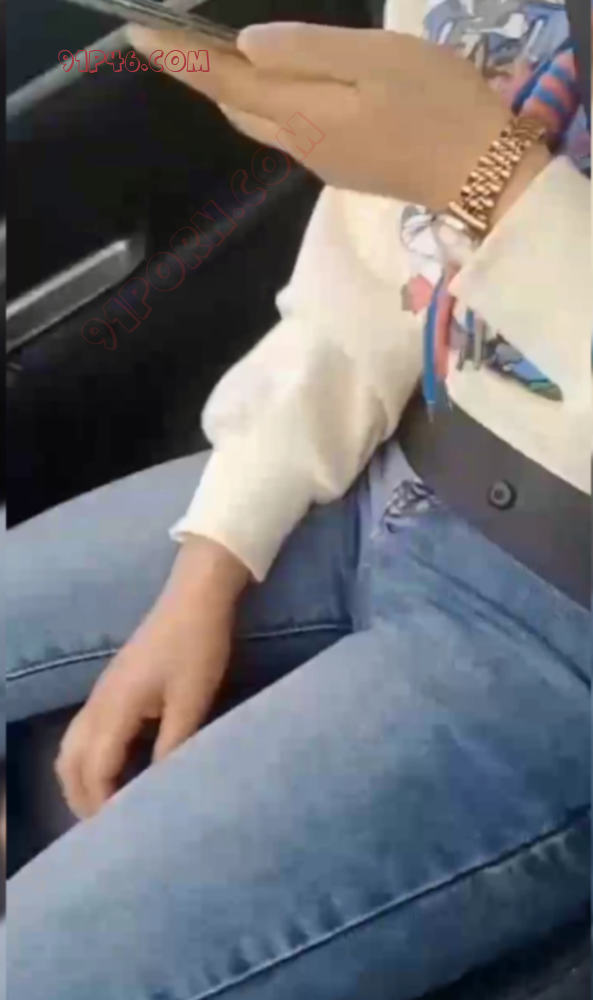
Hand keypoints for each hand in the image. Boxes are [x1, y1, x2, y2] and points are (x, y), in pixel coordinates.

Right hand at [56, 537, 249, 818]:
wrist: (196, 597)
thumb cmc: (198, 648)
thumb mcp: (192, 703)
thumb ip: (173, 748)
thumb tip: (161, 790)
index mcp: (114, 709)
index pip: (94, 771)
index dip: (102, 807)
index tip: (120, 835)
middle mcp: (97, 703)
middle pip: (69, 763)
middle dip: (82, 799)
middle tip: (109, 830)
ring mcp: (101, 693)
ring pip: (72, 746)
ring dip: (82, 779)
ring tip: (109, 806)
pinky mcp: (113, 686)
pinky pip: (85, 732)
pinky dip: (89, 760)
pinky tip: (118, 770)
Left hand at [129, 21, 510, 210]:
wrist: (482, 176)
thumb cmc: (439, 107)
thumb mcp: (377, 61)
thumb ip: (310, 51)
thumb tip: (249, 44)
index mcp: (303, 114)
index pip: (226, 82)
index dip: (181, 58)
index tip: (140, 31)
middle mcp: (300, 144)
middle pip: (236, 107)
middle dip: (200, 73)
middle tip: (174, 34)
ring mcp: (321, 160)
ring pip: (260, 120)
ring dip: (232, 89)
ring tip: (216, 51)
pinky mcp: (343, 165)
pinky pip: (288, 129)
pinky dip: (266, 101)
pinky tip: (277, 81)